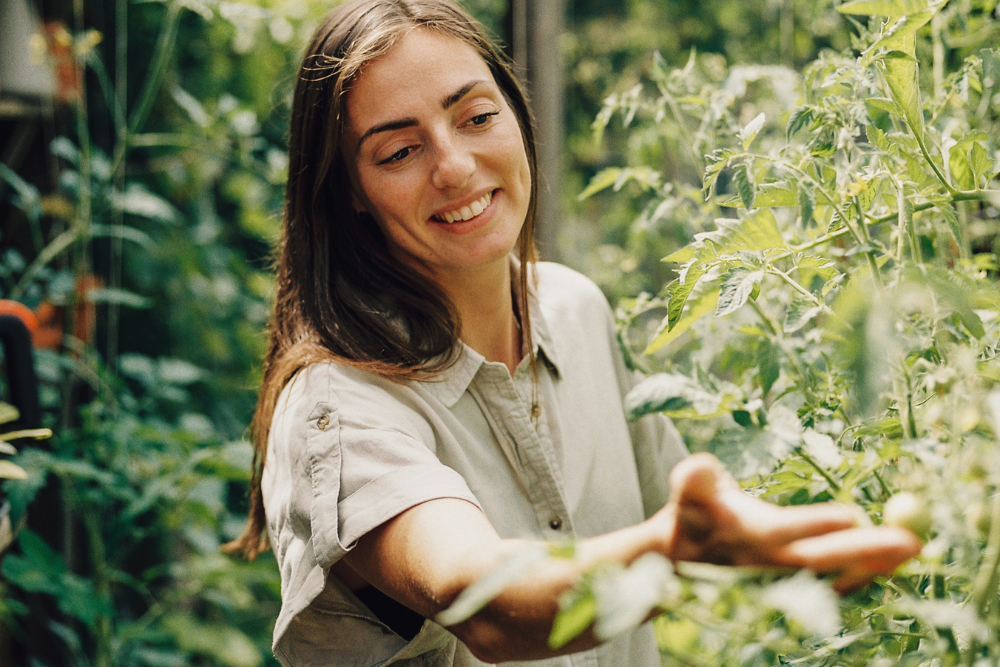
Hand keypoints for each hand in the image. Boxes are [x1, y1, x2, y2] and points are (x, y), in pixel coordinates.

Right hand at [660, 453, 921, 592]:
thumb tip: (699, 467)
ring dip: (872, 566)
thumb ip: (694, 480)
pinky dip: (859, 575)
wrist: (682, 565)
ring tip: (909, 550)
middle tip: (910, 541)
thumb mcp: (687, 494)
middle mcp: (770, 565)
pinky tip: (883, 564)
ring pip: (834, 578)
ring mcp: (786, 581)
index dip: (814, 524)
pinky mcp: (795, 588)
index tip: (850, 516)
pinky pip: (833, 585)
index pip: (783, 532)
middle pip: (824, 560)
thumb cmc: (690, 518)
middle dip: (866, 551)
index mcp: (747, 537)